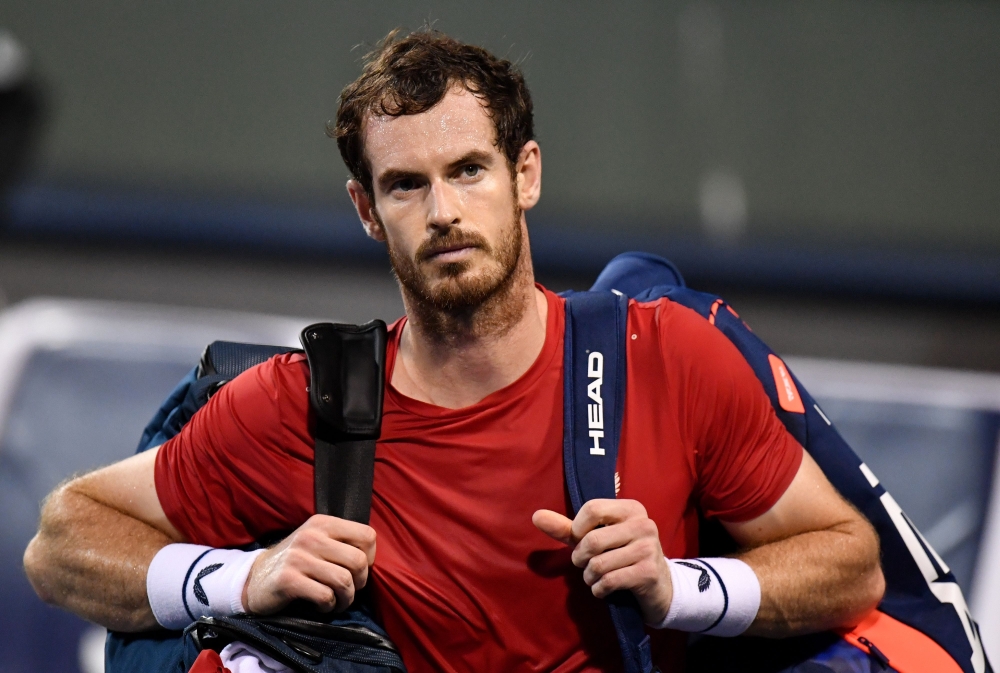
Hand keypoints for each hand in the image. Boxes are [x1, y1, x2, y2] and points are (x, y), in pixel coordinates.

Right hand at [243, 514, 375, 614]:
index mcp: (323, 523)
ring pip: (344, 581)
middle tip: (349, 590)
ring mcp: (298, 557)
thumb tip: (373, 558)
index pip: (367, 536)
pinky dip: (329, 606)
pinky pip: (325, 596)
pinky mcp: (288, 579)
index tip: (357, 570)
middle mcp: (311, 535)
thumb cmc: (296, 562)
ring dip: (346, 599)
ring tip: (337, 602)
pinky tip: (321, 605)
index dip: (370, 558)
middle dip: (360, 583)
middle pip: (359, 562)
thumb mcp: (318, 542)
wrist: (254, 579)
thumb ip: (343, 543)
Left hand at [532, 499, 671, 624]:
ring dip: (589, 577)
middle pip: (592, 540)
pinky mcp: (649, 572)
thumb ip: (566, 528)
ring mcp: (649, 548)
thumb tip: (536, 516)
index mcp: (631, 508)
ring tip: (594, 577)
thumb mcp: (595, 537)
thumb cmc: (620, 555)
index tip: (579, 541)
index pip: (592, 509)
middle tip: (585, 564)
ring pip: (599, 564)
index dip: (577, 529)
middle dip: (580, 558)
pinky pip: (609, 581)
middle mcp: (644, 524)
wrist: (658, 585)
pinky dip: (599, 589)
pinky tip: (603, 588)